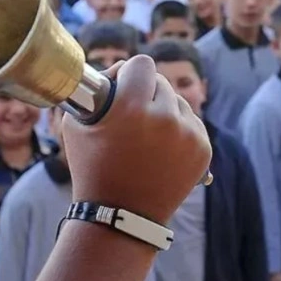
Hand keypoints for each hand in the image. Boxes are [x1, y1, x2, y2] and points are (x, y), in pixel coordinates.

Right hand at [63, 56, 211, 224]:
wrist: (120, 216)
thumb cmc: (92, 169)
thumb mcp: (76, 126)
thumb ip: (94, 93)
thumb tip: (113, 74)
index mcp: (132, 108)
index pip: (142, 64)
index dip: (128, 73)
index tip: (121, 88)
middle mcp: (165, 118)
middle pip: (161, 83)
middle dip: (145, 95)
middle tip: (132, 116)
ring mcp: (189, 134)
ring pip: (179, 103)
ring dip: (165, 112)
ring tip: (147, 137)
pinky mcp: (203, 149)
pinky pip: (192, 123)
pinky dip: (179, 131)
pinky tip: (162, 149)